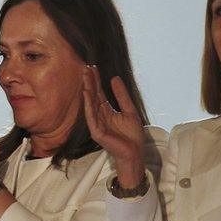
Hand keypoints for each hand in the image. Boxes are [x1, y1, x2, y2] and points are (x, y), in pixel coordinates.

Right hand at [82, 66, 146, 187]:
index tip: (93, 67)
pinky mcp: (96, 132)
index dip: (96, 81)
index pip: (99, 93)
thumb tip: (115, 78)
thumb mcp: (129, 111)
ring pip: (90, 104)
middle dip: (90, 82)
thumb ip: (122, 96)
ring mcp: (96, 124)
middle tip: (86, 67)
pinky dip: (88, 104)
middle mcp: (99, 116)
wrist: (135, 152)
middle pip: (93, 96)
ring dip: (87, 89)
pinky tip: (87, 93)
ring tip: (85, 77)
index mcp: (106, 111)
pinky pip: (91, 116)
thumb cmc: (132, 135)